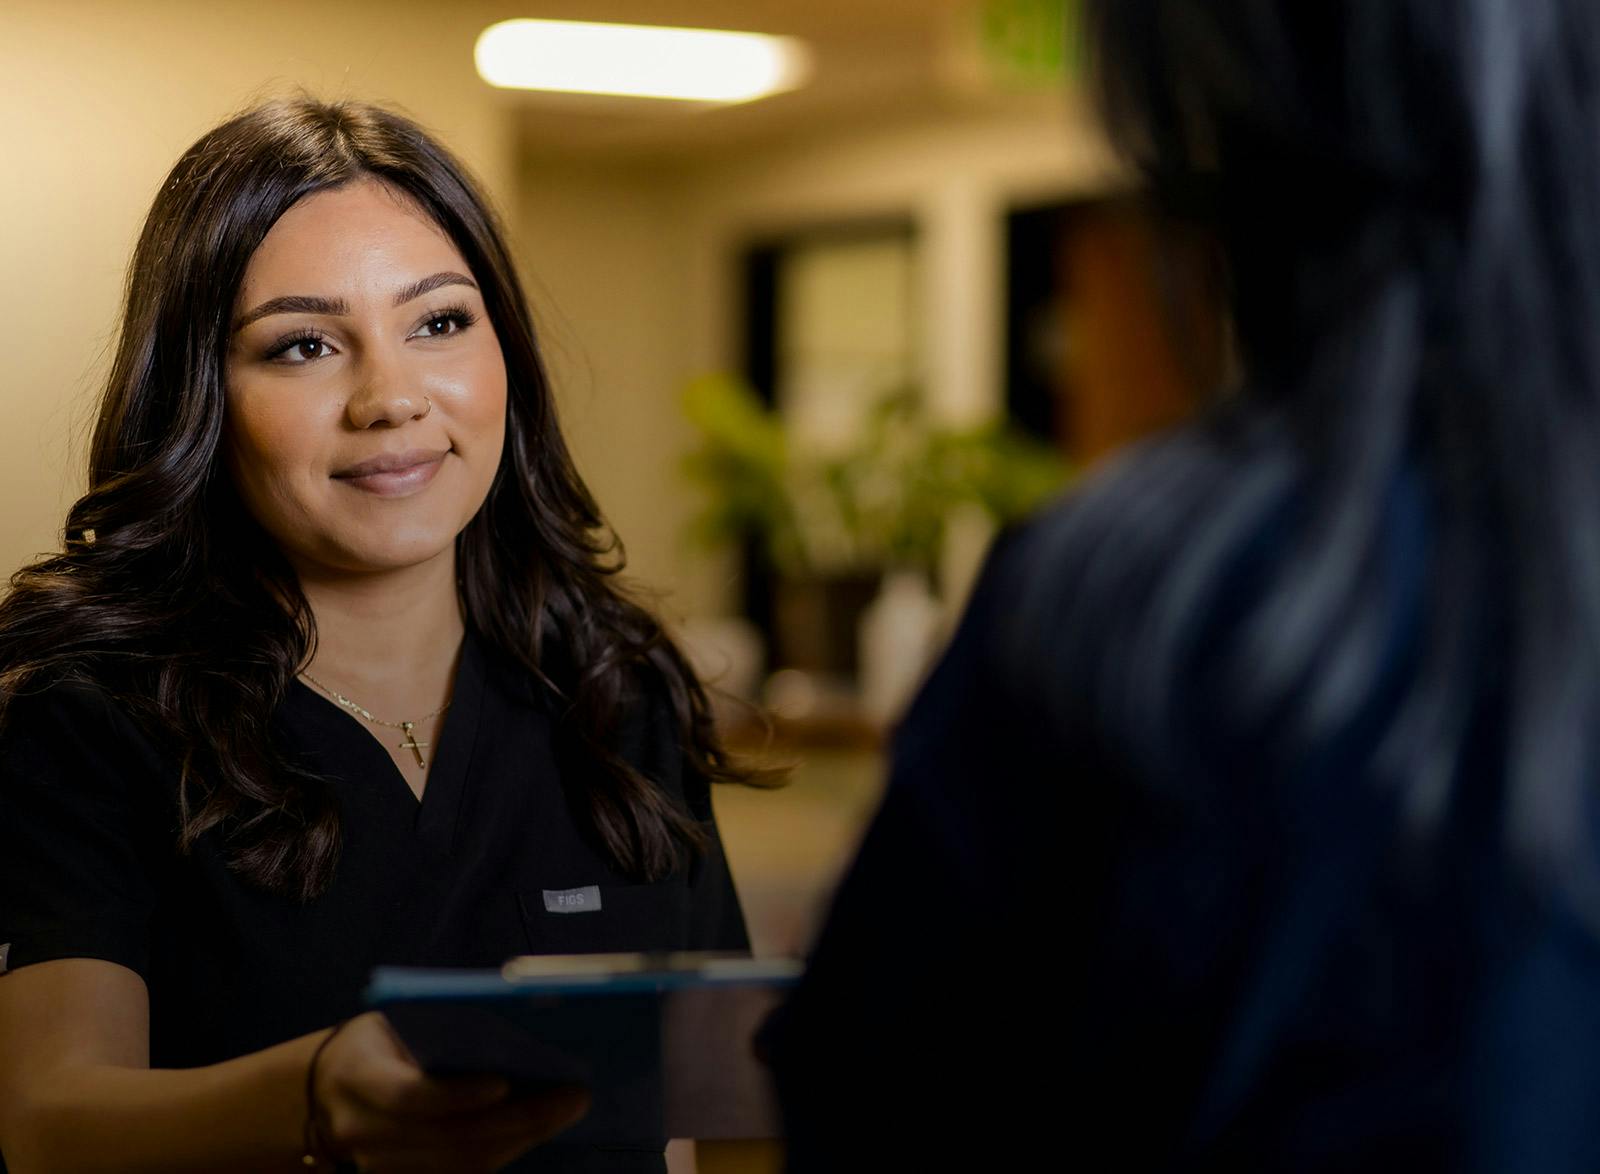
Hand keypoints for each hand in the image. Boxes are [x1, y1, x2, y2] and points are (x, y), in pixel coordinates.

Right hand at [310, 1011, 588, 1172]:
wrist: (323, 1090)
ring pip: (460, 1165)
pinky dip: (504, 1151)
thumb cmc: (377, 1041)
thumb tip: (518, 1016)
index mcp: (357, 1077)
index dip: (455, 1096)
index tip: (503, 1083)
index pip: (407, 1097)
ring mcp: (379, 1165)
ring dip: (521, 1139)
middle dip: (519, 1120)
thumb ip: (438, 1023)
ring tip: (566, 1109)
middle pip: (448, 1139)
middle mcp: (363, 1130)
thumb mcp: (394, 1019)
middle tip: (573, 1096)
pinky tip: (538, 1127)